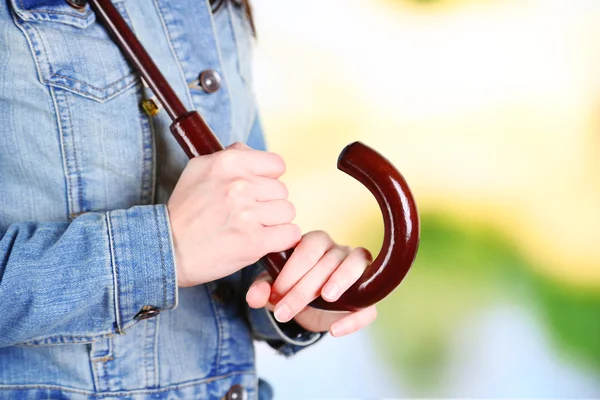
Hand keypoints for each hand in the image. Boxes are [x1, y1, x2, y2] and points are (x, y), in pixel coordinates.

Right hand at [168, 142, 300, 286]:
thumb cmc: (185, 211)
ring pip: (287, 211)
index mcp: (227, 163)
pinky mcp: (254, 242)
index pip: (276, 164)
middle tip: (247, 214)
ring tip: (252, 228)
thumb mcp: (198, 169)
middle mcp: (239, 185)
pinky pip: (290, 234)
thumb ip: (229, 155)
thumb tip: (253, 151)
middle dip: (269, 203)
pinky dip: (280, 240)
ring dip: (275, 222)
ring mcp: (247, 214)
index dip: (269, 178)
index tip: (256, 191)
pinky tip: (264, 241)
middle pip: (282, 190)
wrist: (169, 250)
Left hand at [245, 231, 377, 336]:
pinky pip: (369, 303)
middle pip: (328, 260)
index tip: (276, 293)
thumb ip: (263, 289)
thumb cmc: (294, 288)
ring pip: (355, 264)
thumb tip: (254, 297)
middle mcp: (339, 251)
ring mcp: (359, 269)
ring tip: (326, 298)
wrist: (312, 308)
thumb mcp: (275, 289)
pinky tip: (335, 330)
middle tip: (284, 310)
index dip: (292, 270)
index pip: (308, 248)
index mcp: (316, 243)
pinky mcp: (369, 295)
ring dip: (341, 280)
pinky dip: (354, 318)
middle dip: (304, 288)